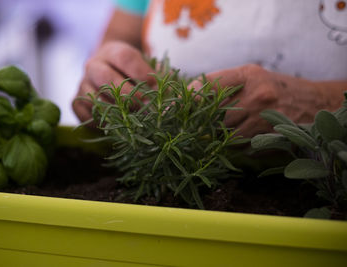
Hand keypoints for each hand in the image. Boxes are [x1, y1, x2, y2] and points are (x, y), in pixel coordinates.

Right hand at [73, 41, 155, 122]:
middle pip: (106, 78)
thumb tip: (173, 94)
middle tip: (144, 106)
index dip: (141, 72)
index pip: (124, 57)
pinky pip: (83, 112)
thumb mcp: (146, 66)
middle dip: (128, 95)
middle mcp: (93, 65)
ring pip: (93, 97)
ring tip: (131, 119)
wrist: (109, 70)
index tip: (155, 86)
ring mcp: (82, 83)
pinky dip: (98, 121)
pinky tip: (114, 124)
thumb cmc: (133, 71)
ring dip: (114, 111)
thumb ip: (159, 77)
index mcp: (112, 51)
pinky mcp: (76, 100)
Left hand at [189, 64, 333, 137]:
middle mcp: (256, 96)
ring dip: (214, 140)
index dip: (186, 98)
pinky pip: (240, 149)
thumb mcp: (249, 76)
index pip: (208, 84)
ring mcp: (264, 119)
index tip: (169, 110)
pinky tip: (231, 145)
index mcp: (247, 75)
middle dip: (197, 125)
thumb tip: (186, 98)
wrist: (311, 102)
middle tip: (180, 131)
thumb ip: (222, 85)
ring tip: (203, 141)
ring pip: (225, 136)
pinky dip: (232, 148)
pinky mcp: (269, 139)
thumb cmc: (272, 88)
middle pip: (213, 116)